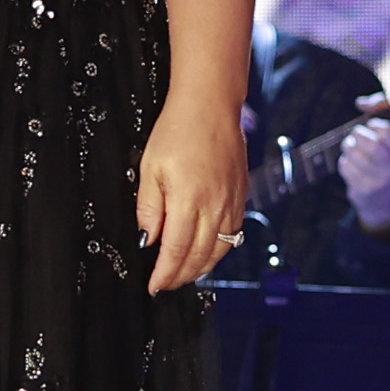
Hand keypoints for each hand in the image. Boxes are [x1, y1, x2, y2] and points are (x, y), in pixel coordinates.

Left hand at [135, 91, 245, 296]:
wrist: (210, 104)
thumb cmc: (178, 130)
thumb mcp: (150, 168)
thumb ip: (149, 208)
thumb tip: (148, 239)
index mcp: (189, 201)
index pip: (176, 252)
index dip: (164, 274)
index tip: (154, 286)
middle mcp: (215, 206)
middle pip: (199, 257)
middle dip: (181, 276)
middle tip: (166, 284)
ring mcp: (232, 202)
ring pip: (220, 250)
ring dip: (202, 267)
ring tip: (185, 273)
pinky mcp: (241, 194)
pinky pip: (233, 234)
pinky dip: (219, 249)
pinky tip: (208, 251)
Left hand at [334, 113, 389, 230]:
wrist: (384, 201)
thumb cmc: (388, 160)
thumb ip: (382, 114)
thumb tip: (361, 102)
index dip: (376, 125)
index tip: (371, 125)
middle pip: (373, 147)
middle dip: (359, 135)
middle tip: (355, 133)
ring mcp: (380, 182)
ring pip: (355, 156)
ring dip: (348, 146)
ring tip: (350, 145)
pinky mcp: (363, 191)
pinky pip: (346, 167)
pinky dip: (344, 160)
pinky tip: (350, 162)